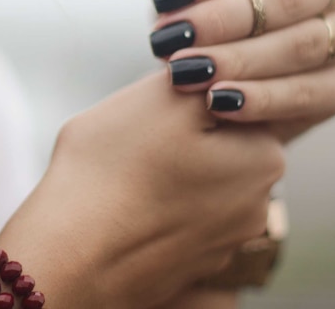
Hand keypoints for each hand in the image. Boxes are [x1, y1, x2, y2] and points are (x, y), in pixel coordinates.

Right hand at [0, 73, 283, 308]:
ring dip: (166, 170)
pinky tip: (121, 205)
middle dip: (183, 133)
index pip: (237, 102)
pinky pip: (173, 218)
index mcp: (265, 158)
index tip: (158, 104)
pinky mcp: (188, 266)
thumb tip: (221, 68)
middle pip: (219, 143)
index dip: (191, 94)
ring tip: (123, 173)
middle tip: (136, 136)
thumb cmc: (112, 171)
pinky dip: (151, 206)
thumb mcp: (161, 93)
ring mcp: (224, 243)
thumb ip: (207, 72)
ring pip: (194, 181)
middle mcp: (258, 206)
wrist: (69, 258)